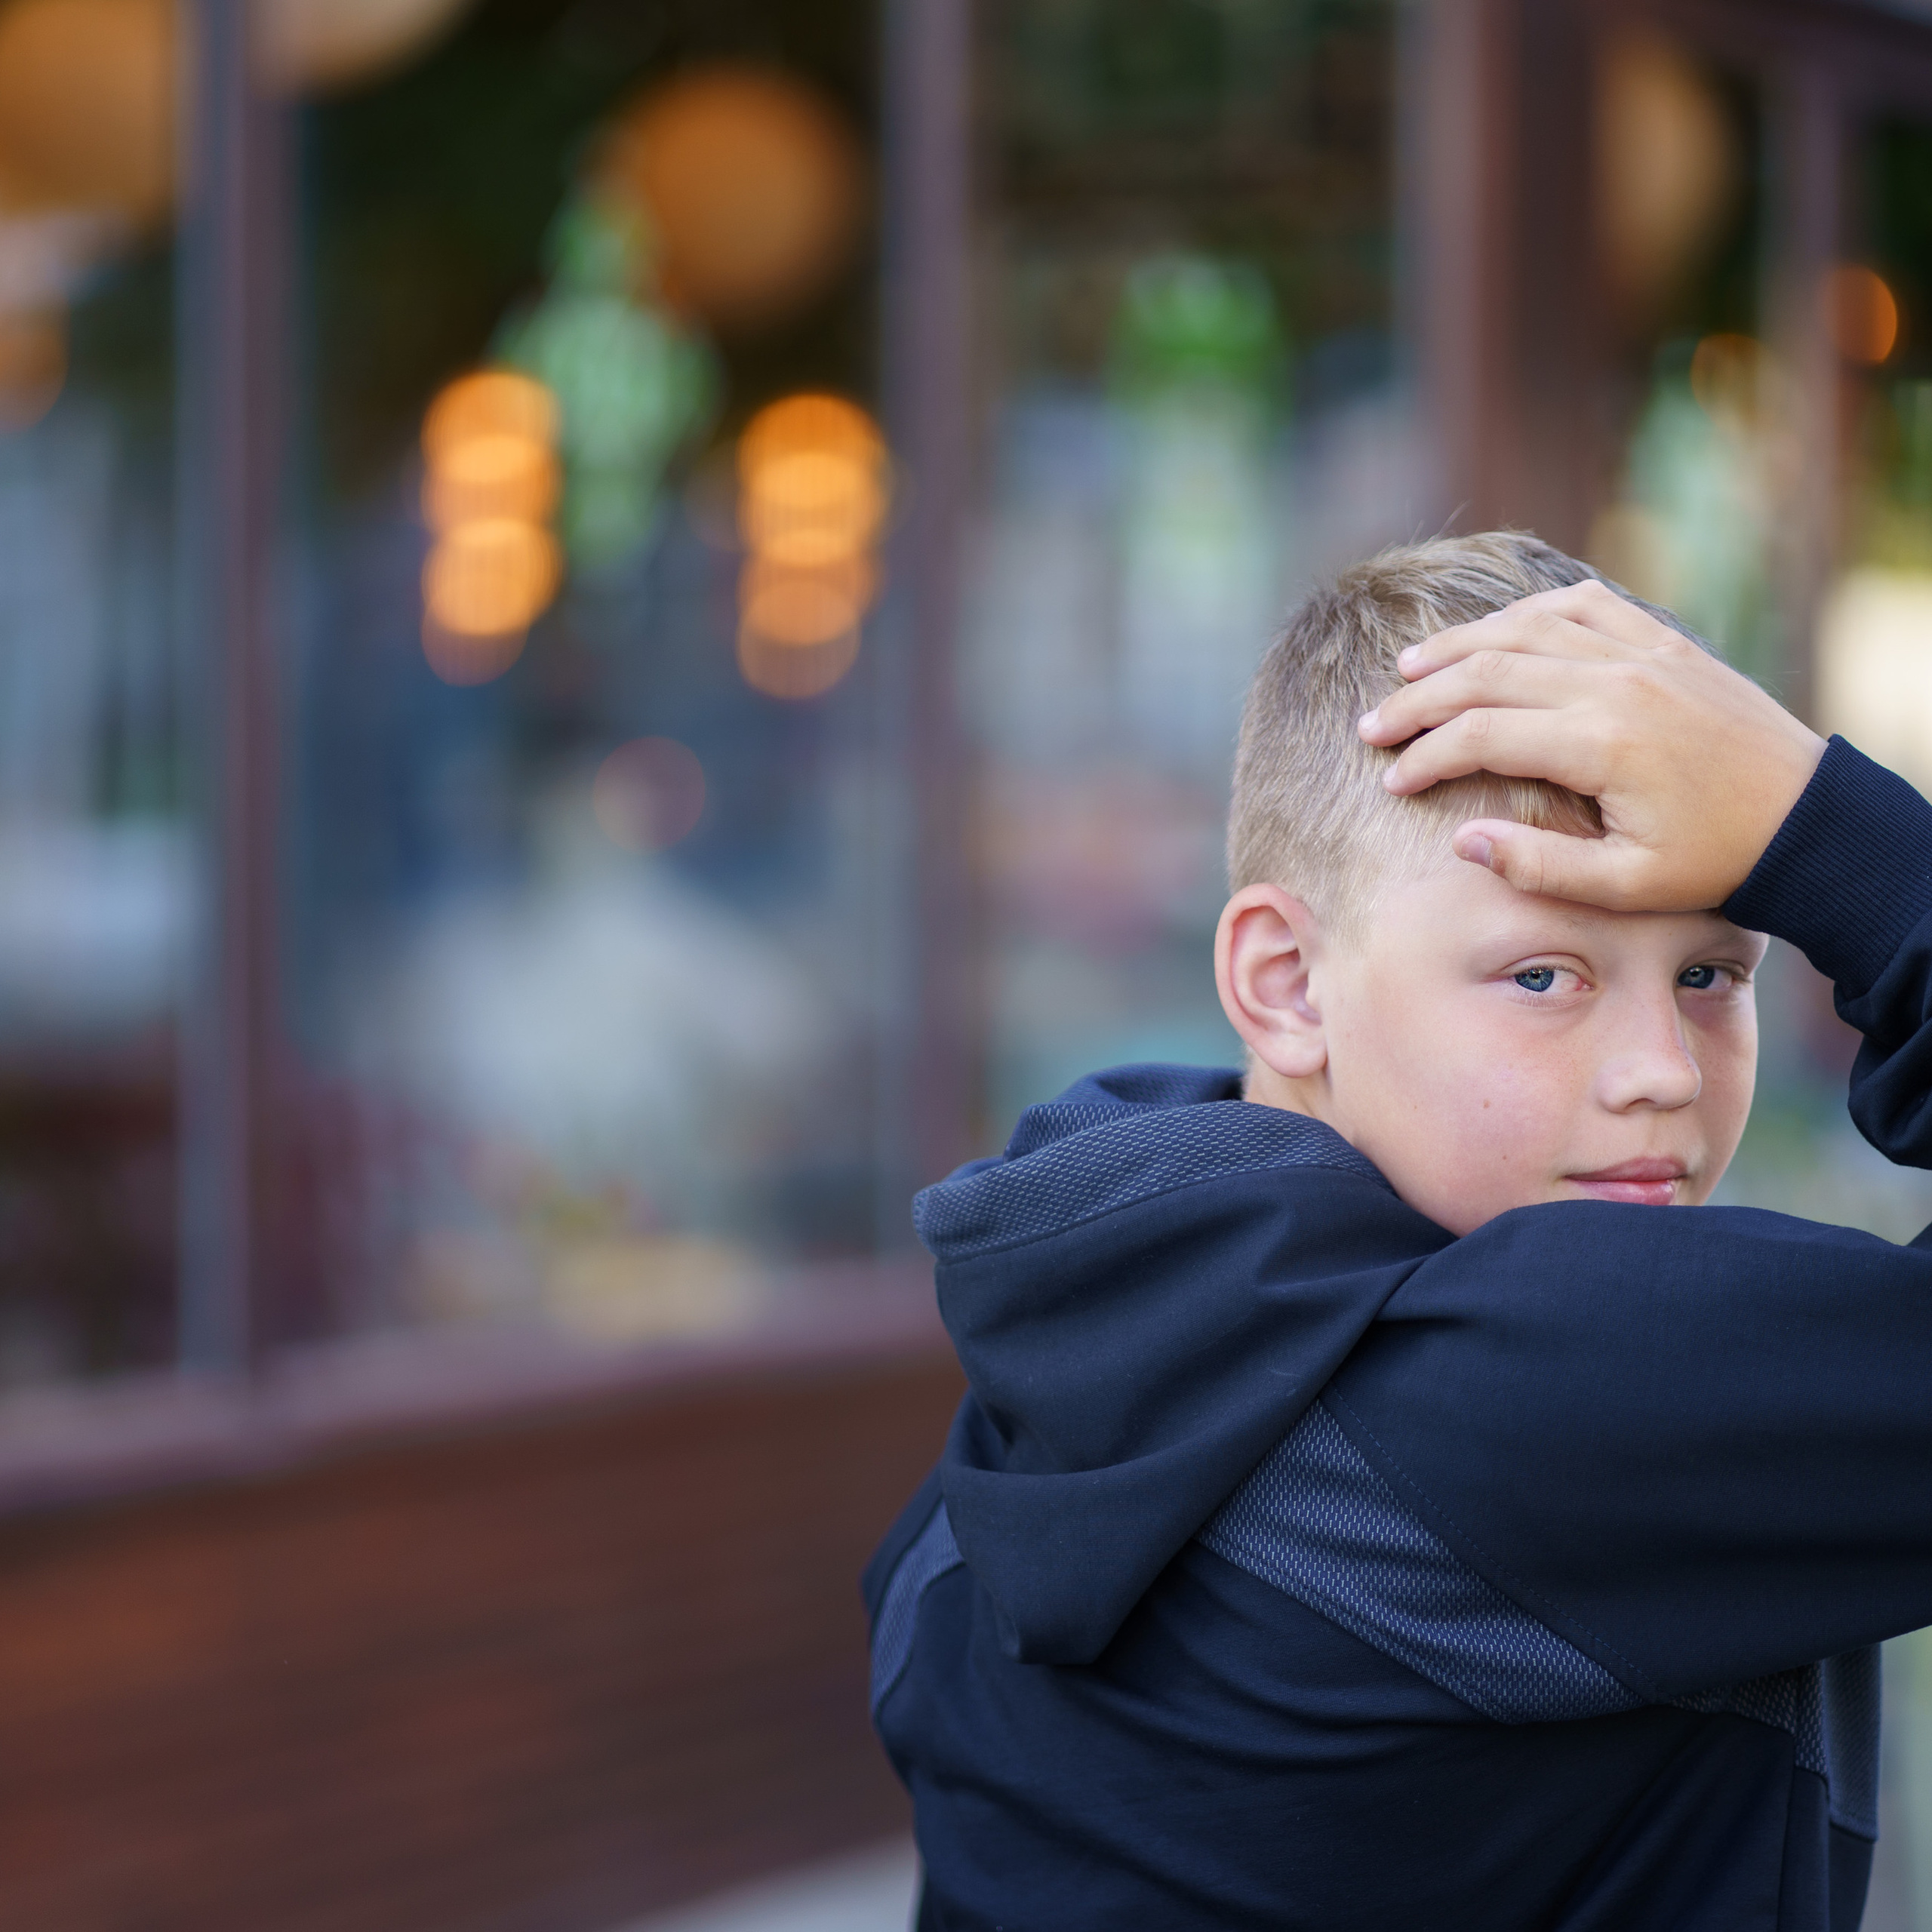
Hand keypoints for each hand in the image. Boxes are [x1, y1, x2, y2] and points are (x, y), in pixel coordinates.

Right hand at [1355, 578, 1825, 910]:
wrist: (1805, 818)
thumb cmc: (1714, 861)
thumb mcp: (1625, 887)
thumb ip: (1537, 867)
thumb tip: (1461, 840)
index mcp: (1601, 744)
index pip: (1479, 734)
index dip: (1424, 756)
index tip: (1392, 783)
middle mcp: (1614, 683)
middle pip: (1486, 672)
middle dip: (1417, 700)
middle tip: (1372, 726)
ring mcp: (1641, 652)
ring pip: (1524, 629)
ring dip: (1458, 647)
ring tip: (1408, 670)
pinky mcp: (1663, 642)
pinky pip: (1582, 603)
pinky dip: (1528, 612)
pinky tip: (1495, 631)